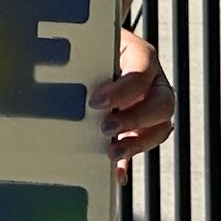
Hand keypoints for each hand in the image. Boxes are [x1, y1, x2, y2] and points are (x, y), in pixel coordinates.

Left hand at [94, 28, 171, 173]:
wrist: (94, 48)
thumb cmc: (90, 47)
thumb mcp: (90, 48)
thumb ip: (85, 65)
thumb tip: (57, 82)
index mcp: (142, 56)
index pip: (141, 74)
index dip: (121, 91)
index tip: (95, 102)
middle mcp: (154, 81)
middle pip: (162, 103)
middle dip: (135, 119)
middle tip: (106, 128)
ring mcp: (152, 104)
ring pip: (161, 127)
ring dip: (138, 143)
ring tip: (112, 153)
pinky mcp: (143, 124)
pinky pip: (143, 145)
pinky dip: (130, 160)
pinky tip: (116, 173)